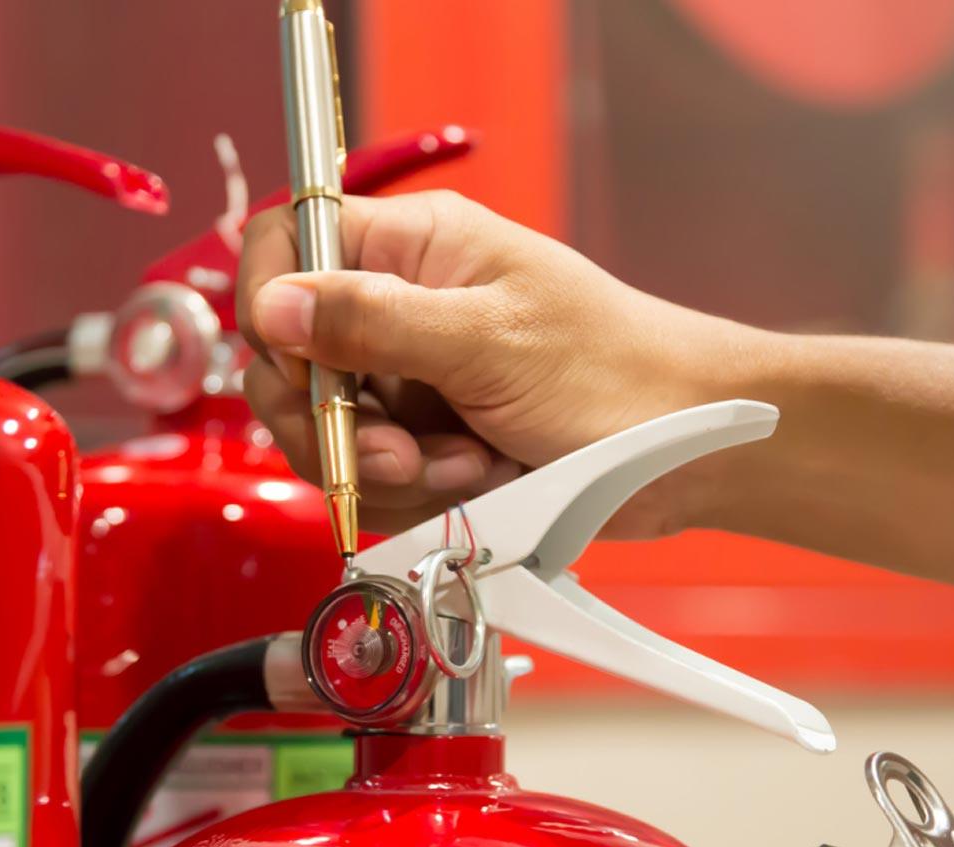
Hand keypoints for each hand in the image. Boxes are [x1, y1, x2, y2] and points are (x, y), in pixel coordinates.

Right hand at [237, 190, 721, 537]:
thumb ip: (373, 322)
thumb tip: (273, 303)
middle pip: (289, 361)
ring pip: (328, 433)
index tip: (296, 366)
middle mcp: (398, 307)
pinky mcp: (425, 444)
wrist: (683, 452)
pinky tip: (482, 483)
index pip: (288, 244)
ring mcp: (408, 381)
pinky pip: (372, 480)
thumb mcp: (488, 340)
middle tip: (397, 453)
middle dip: (335, 423)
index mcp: (412, 248)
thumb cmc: (615, 374)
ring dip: (389, 470)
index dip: (270, 304)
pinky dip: (419, 496)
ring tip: (471, 467)